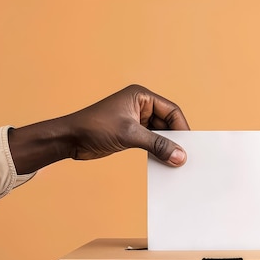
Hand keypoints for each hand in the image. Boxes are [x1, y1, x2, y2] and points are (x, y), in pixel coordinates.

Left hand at [8, 84, 189, 173]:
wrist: (69, 138)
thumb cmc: (94, 128)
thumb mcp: (130, 135)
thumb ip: (157, 145)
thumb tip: (180, 156)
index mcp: (141, 96)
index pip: (171, 110)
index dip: (182, 127)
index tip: (190, 145)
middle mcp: (140, 106)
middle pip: (168, 123)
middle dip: (175, 139)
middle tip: (185, 156)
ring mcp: (135, 120)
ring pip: (160, 134)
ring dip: (166, 147)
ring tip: (176, 162)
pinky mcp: (130, 134)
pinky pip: (150, 142)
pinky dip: (157, 151)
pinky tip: (163, 162)